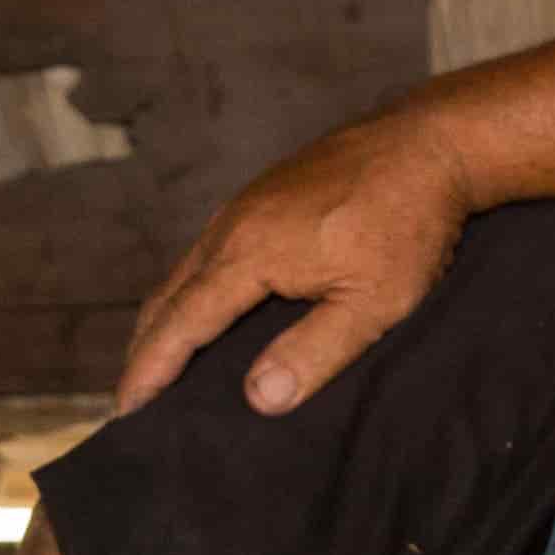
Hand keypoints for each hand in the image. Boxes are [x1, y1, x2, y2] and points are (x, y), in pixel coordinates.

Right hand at [110, 112, 478, 417]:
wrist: (429, 143)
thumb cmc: (407, 224)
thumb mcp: (375, 301)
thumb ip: (316, 350)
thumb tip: (258, 398)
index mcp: (250, 253)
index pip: (183, 324)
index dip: (152, 370)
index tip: (126, 410)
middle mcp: (233, 224)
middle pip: (170, 295)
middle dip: (146, 348)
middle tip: (133, 397)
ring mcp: (247, 203)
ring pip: (187, 268)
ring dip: (167, 316)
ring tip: (160, 358)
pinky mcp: (266, 193)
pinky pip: (210, 247)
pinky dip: (193, 285)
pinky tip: (208, 303)